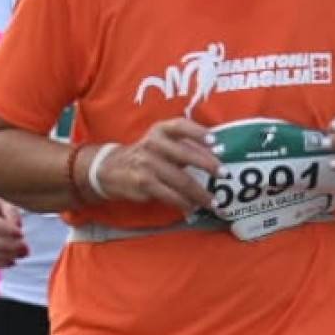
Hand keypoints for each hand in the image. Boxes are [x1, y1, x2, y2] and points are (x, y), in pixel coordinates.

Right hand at [95, 118, 217, 214]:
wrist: (110, 169)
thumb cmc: (145, 155)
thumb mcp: (158, 142)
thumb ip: (183, 146)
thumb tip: (215, 156)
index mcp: (160, 130)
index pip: (181, 126)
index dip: (199, 133)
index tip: (216, 142)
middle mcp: (153, 144)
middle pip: (185, 155)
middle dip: (208, 166)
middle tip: (224, 174)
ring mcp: (147, 164)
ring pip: (181, 180)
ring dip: (200, 194)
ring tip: (214, 203)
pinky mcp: (144, 183)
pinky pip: (170, 195)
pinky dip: (184, 203)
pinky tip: (193, 208)